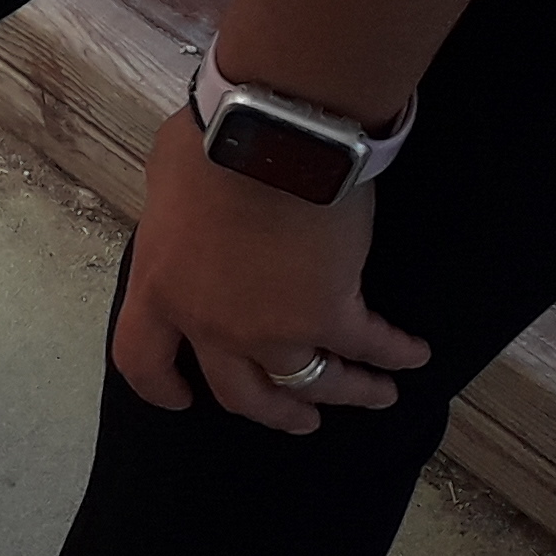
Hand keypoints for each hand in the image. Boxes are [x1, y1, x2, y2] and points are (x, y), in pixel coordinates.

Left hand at [114, 131, 432, 430]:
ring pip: (311, 383)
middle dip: (274, 412)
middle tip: (299, 419)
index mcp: (158, 291)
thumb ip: (172, 219)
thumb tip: (185, 213)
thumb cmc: (211, 141)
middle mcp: (210, 327)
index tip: (184, 400)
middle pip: (239, 393)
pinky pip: (367, 346)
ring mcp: (271, 330)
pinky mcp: (331, 315)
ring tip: (375, 396)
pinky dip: (393, 355)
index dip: (162, 387)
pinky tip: (412, 357)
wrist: (273, 136)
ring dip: (347, 393)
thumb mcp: (164, 181)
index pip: (142, 362)